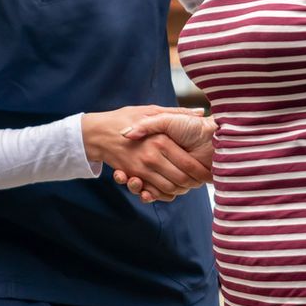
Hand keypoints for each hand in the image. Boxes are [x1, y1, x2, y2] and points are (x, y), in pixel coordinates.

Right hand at [81, 106, 211, 201]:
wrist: (97, 133)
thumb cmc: (124, 118)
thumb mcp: (151, 110)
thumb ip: (177, 112)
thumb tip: (200, 112)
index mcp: (160, 141)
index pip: (188, 164)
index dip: (201, 172)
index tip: (209, 172)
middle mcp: (152, 157)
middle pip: (181, 180)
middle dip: (193, 183)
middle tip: (200, 180)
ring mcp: (141, 170)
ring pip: (169, 189)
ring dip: (179, 190)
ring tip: (186, 183)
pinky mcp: (133, 177)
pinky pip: (153, 193)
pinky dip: (162, 194)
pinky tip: (168, 187)